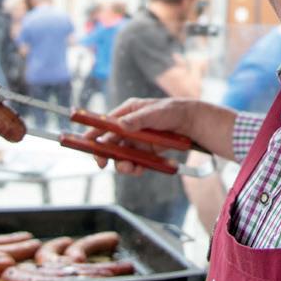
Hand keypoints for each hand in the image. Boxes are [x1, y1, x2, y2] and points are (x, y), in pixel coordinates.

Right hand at [82, 97, 237, 172]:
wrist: (195, 123)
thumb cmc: (175, 112)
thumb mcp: (157, 113)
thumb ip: (138, 119)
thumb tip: (119, 125)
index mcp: (128, 111)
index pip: (104, 123)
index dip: (93, 134)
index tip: (85, 145)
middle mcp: (130, 125)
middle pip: (110, 142)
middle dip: (107, 154)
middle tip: (104, 165)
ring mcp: (138, 138)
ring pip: (122, 154)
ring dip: (122, 164)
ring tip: (130, 169)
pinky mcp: (147, 150)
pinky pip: (136, 161)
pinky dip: (136, 167)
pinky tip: (140, 170)